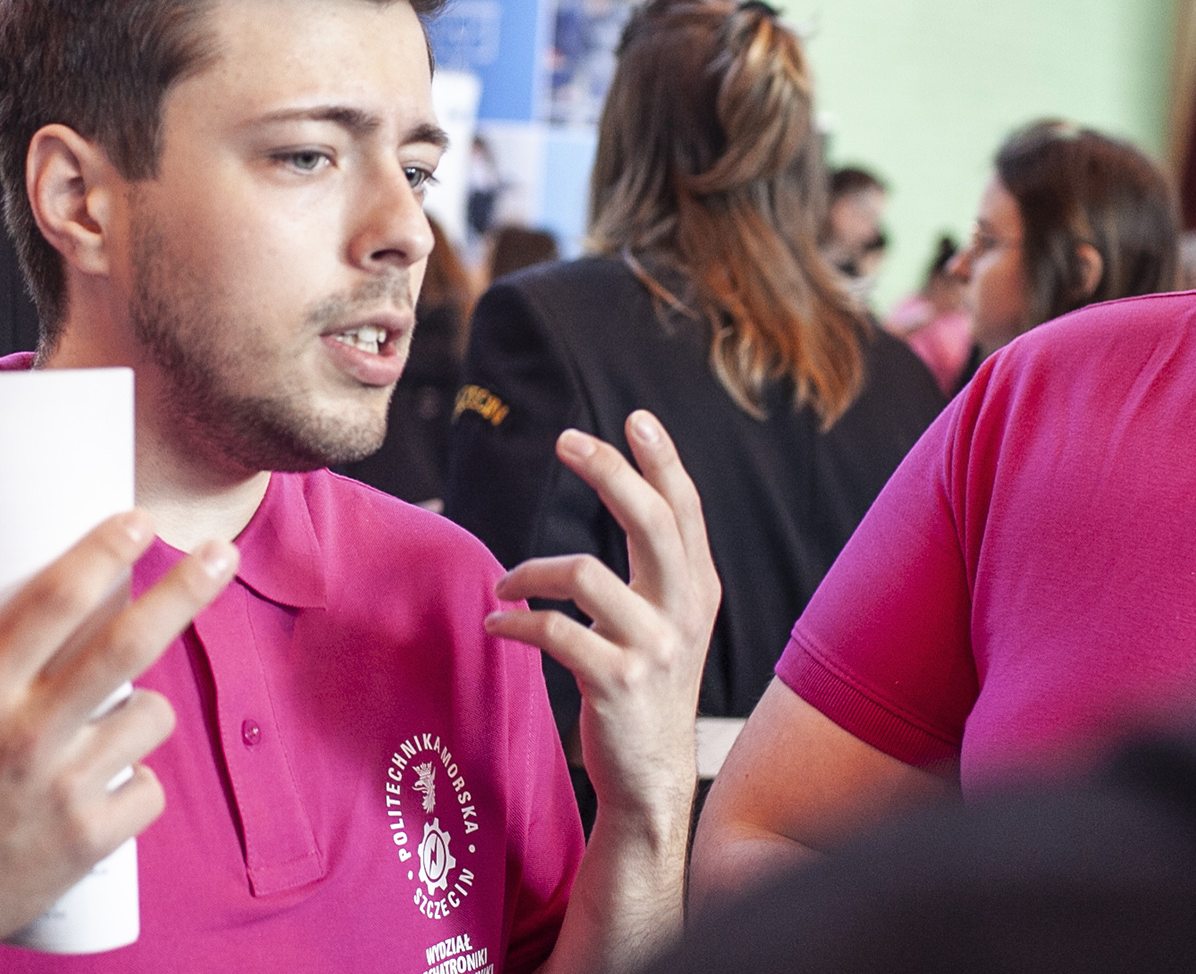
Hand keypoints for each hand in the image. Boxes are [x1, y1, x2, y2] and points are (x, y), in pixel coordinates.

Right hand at [0, 511, 236, 973]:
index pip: (55, 600)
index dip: (106, 550)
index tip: (140, 519)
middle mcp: (27, 734)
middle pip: (130, 644)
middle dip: (185, 590)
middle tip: (222, 552)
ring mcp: (64, 789)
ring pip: (152, 715)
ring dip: (146, 704)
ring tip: (119, 710)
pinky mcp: (88, 840)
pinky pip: (149, 787)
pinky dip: (137, 779)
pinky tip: (111, 778)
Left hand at [485, 410, 719, 837]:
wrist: (651, 777)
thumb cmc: (647, 687)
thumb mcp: (669, 623)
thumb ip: (658, 566)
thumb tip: (626, 490)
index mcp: (698, 588)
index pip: (685, 509)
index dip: (662, 460)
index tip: (635, 417)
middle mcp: (684, 611)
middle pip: (650, 520)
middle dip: (608, 470)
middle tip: (566, 438)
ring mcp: (654, 648)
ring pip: (586, 574)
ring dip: (531, 572)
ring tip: (505, 583)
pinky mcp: (616, 682)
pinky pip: (553, 631)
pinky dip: (515, 622)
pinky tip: (497, 623)